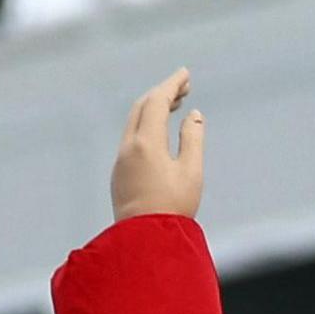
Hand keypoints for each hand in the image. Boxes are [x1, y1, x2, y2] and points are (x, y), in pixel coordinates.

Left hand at [111, 69, 204, 221]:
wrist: (144, 239)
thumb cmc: (173, 207)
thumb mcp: (191, 171)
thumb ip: (193, 138)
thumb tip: (193, 115)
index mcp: (146, 143)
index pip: (156, 102)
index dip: (171, 84)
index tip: (185, 74)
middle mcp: (128, 147)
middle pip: (141, 107)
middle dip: (161, 93)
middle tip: (184, 86)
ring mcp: (121, 160)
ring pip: (134, 122)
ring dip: (153, 108)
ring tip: (175, 104)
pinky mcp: (120, 172)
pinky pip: (132, 136)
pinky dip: (146, 123)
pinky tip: (160, 129)